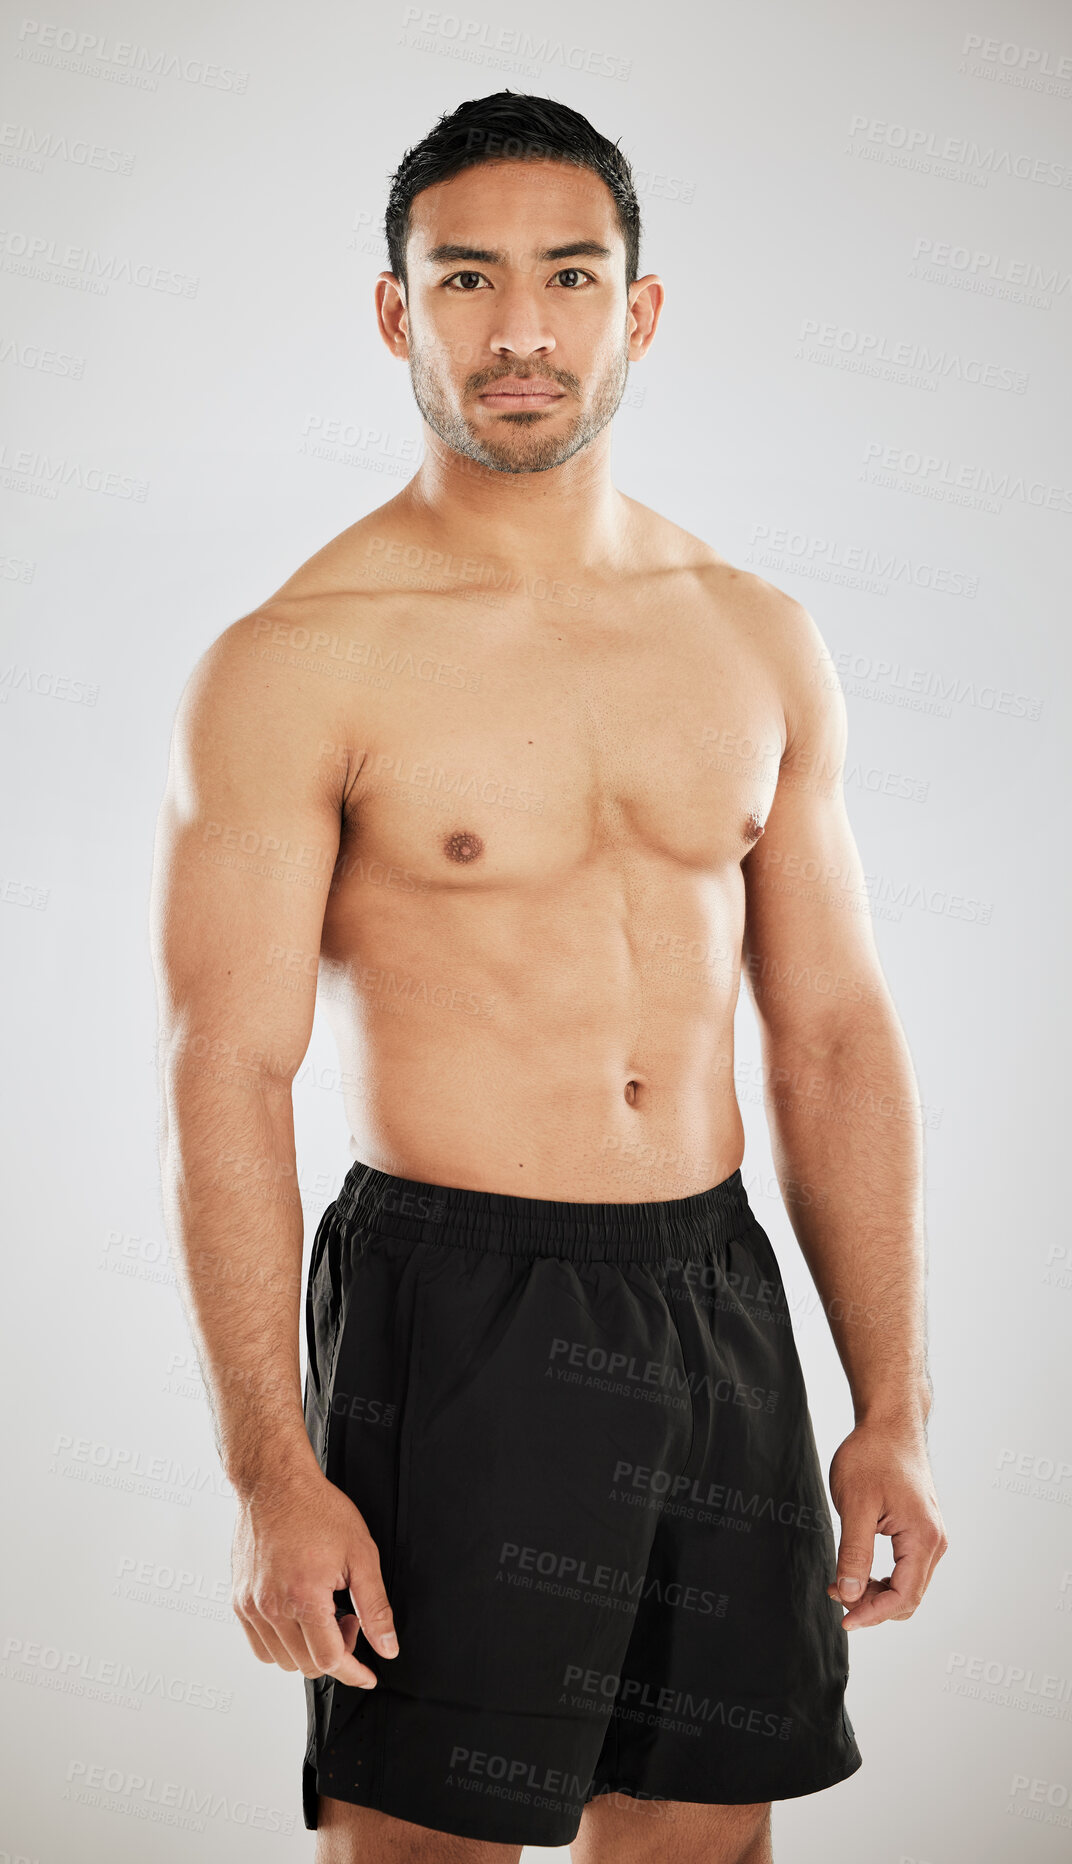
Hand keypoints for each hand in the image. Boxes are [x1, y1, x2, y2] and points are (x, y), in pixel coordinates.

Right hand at [231, 1465, 398, 1683]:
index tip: (367, 1675)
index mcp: (303, 1597)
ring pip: (281, 1660)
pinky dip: (282, 1644)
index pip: (329, 1660)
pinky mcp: (239, 1600)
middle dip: (335, 1653)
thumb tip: (387, 1646)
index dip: (354, 1672)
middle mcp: (271, 1607)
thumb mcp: (361, 1554)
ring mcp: (251, 1606)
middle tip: (347, 1619)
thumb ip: (375, 1607)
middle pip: (306, 1665)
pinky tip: (298, 1617)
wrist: (274, 1483)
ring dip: (308, 1651)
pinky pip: (259, 1645)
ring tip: (322, 1613)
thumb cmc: (315, 1509)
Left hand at [825, 1420, 947, 1628]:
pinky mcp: (920, 1530)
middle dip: (872, 1605)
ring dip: (875, 1593)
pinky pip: (906, 1568)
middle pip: (908, 1597)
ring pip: (907, 1585)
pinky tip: (856, 1570)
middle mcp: (935, 1542)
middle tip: (836, 1593)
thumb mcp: (855, 1505)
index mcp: (924, 1538)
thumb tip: (850, 1594)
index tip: (844, 1621)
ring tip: (841, 1582)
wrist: (889, 1423)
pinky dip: (881, 1578)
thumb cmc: (872, 1456)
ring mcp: (930, 1536)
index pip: (903, 1597)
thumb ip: (854, 1553)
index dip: (872, 1615)